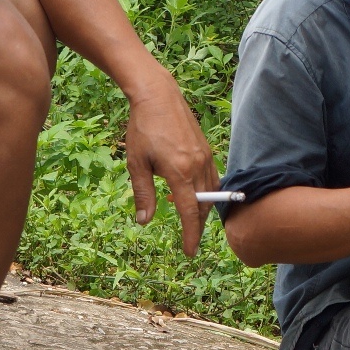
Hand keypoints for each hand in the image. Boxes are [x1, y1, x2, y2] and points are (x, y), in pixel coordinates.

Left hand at [125, 80, 219, 255]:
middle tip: (190, 241)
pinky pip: (213, 179)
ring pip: (211, 194)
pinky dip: (208, 193)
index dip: (190, 235)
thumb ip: (143, 194)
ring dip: (203, 210)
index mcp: (179, 171)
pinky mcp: (207, 150)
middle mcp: (197, 166)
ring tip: (192, 222)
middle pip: (203, 206)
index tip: (189, 252)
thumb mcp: (136, 163)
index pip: (189, 212)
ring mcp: (205, 157)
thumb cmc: (142, 129)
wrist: (158, 96)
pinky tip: (197, 196)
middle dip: (197, 226)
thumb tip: (144, 221)